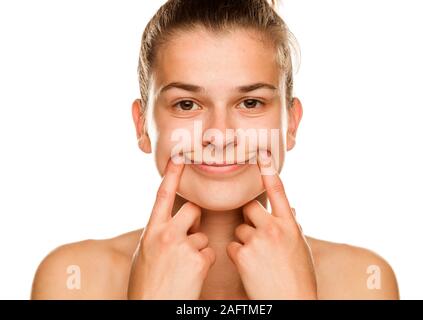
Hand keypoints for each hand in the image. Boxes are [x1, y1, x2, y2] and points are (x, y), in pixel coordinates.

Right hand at [127, 158, 215, 298]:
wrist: (151, 309)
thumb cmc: (146, 285)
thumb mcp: (144, 255)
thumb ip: (157, 235)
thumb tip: (168, 224)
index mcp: (151, 232)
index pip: (163, 195)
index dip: (172, 174)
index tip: (180, 156)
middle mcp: (166, 235)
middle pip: (192, 210)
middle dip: (195, 220)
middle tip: (188, 236)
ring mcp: (182, 247)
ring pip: (202, 235)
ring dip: (198, 248)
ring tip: (184, 267)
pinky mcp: (198, 261)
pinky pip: (209, 252)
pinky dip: (204, 263)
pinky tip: (192, 276)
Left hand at [227, 150, 317, 299]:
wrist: (293, 303)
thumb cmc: (299, 278)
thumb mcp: (301, 249)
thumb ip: (292, 227)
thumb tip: (291, 211)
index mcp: (290, 226)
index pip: (278, 191)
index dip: (269, 171)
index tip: (261, 154)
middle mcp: (274, 229)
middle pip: (249, 208)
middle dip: (249, 218)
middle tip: (256, 234)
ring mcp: (258, 241)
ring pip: (240, 229)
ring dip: (244, 241)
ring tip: (258, 260)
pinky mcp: (243, 255)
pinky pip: (232, 247)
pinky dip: (237, 256)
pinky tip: (250, 268)